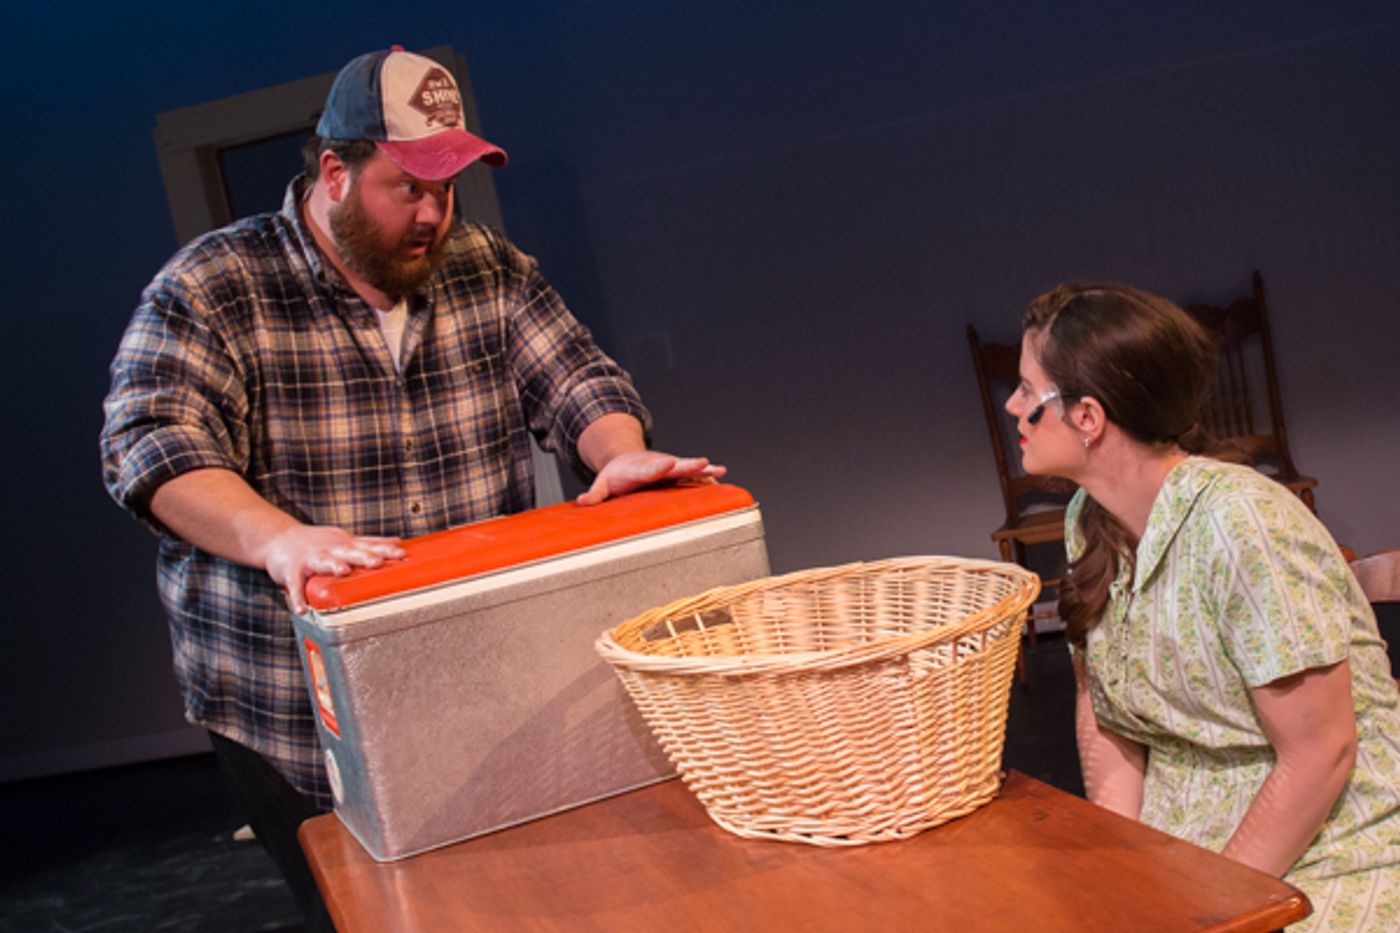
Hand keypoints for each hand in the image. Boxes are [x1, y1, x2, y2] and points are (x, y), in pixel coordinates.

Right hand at [262, 524, 404, 614]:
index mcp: (345, 544)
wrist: (278, 538)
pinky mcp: (291, 569)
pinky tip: (302, 609)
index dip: (384, 549)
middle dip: (363, 556)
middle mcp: (330, 548)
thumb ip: (370, 542)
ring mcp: (310, 557)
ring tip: (343, 571)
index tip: (401, 554)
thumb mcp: (345, 539)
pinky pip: (295, 585)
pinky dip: (297, 597)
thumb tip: (397, 541)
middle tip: (377, 562)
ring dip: (333, 565)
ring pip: (323, 561)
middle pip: (349, 551)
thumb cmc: (317, 542)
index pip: (368, 545)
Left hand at [576, 451, 726, 505]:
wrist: (627, 459)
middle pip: (675, 465)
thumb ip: (595, 494)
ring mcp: (670, 468)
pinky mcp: (678, 473)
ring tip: (721, 470)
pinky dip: (707, 478)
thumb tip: (581, 502)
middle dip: (689, 464)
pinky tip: (722, 481)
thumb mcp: (603, 483)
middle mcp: (659, 465)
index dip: (658, 467)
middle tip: (704, 462)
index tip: (668, 464)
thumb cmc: (617, 474)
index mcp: (640, 469)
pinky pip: (695, 475)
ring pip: (689, 468)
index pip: (649, 469)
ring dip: (704, 470)